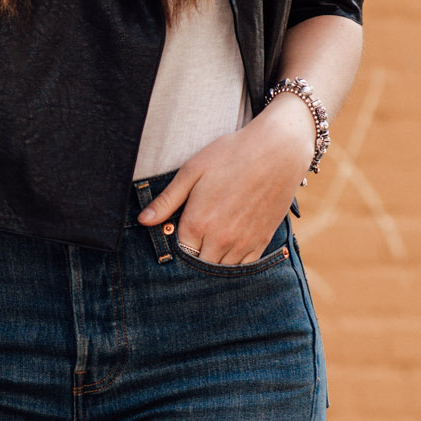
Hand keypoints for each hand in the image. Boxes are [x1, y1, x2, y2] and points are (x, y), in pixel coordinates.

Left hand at [137, 100, 314, 265]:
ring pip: (220, 269)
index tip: (177, 232)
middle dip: (193, 255)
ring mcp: (243, 243)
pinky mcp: (262, 241)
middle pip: (198, 264)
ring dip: (212, 260)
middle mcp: (220, 240)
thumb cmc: (232, 155)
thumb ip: (167, 200)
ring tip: (210, 243)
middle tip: (194, 238)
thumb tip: (143, 221)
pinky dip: (234, 263)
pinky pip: (244, 267)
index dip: (175, 243)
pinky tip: (229, 248)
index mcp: (198, 223)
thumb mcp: (192, 171)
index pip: (178, 251)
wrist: (278, 151)